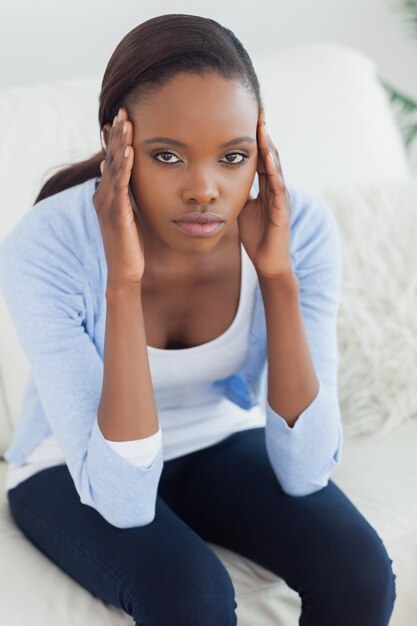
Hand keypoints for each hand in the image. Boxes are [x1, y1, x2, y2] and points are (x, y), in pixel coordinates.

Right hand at [93, 107, 144, 288]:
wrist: (125, 272)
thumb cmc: (130, 245)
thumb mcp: (129, 215)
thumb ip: (126, 196)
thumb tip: (120, 176)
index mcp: (108, 196)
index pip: (112, 161)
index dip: (116, 140)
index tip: (123, 117)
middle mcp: (104, 197)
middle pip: (111, 159)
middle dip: (117, 135)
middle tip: (124, 110)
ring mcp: (109, 206)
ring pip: (114, 168)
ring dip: (120, 144)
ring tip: (126, 122)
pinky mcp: (117, 215)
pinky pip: (120, 187)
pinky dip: (124, 168)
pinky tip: (129, 152)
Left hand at [237, 108, 292, 279]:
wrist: (268, 262)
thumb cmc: (256, 236)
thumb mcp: (240, 209)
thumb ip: (235, 192)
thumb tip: (219, 179)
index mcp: (265, 186)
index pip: (260, 156)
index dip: (254, 137)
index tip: (246, 115)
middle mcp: (275, 188)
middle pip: (270, 154)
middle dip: (264, 133)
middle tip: (258, 109)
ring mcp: (280, 198)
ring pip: (276, 166)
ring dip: (270, 145)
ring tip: (263, 125)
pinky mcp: (282, 210)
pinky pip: (278, 186)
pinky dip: (273, 170)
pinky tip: (268, 157)